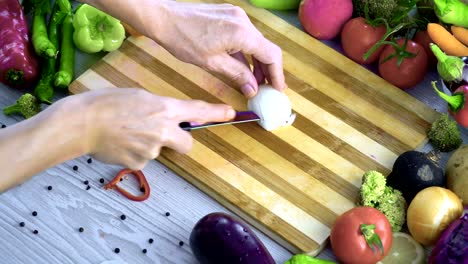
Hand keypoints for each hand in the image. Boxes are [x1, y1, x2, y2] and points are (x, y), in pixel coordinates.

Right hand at [79, 88, 234, 169]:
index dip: (217, 113)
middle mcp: (163, 130)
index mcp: (164, 108)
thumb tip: (166, 118)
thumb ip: (159, 108)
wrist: (82, 123)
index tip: (230, 114)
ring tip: (127, 133)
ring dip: (150, 144)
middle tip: (162, 134)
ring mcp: (152, 149)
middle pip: (187, 144)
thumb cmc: (106, 104)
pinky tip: (121, 143)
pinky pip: (144, 159)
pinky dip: (135, 153)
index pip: (198, 111)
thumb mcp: (138, 97)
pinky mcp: (139, 163)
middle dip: (180, 141)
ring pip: (160, 150)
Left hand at [147, 2, 285, 97]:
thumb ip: (237, 75)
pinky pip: (245, 37)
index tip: (278, 89)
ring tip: (254, 83)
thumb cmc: (183, 39)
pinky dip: (247, 53)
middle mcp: (243, 21)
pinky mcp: (230, 17)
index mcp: (241, 32)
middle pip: (266, 48)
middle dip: (268, 70)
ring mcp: (237, 17)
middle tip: (268, 89)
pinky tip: (243, 68)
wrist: (164, 19)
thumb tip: (253, 89)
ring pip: (256, 43)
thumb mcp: (212, 63)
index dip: (277, 74)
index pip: (271, 55)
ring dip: (257, 63)